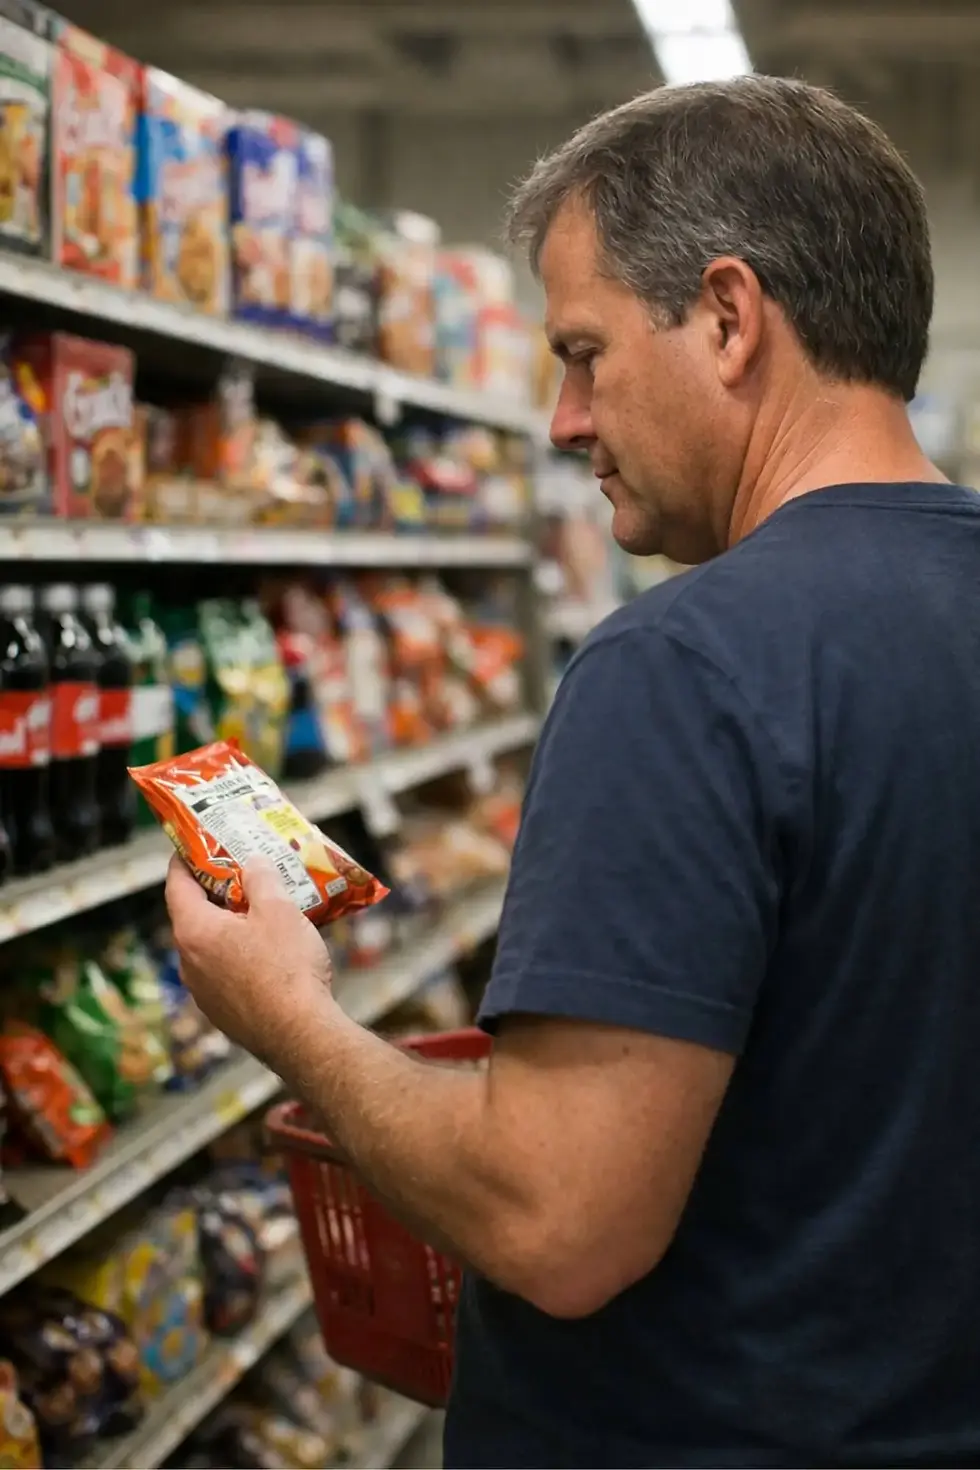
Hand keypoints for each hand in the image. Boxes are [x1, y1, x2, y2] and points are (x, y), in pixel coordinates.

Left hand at [164, 854, 334, 1067]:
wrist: (300, 1035)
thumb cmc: (287, 967)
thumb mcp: (279, 910)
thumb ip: (261, 880)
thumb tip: (253, 864)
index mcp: (195, 931)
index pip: (176, 885)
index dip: (184, 861)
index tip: (193, 846)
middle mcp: (189, 963)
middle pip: (193, 916)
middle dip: (215, 894)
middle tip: (240, 876)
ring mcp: (203, 992)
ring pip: (209, 947)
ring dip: (228, 927)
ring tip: (260, 914)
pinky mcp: (222, 1013)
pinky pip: (223, 973)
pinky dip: (238, 955)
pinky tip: (268, 953)